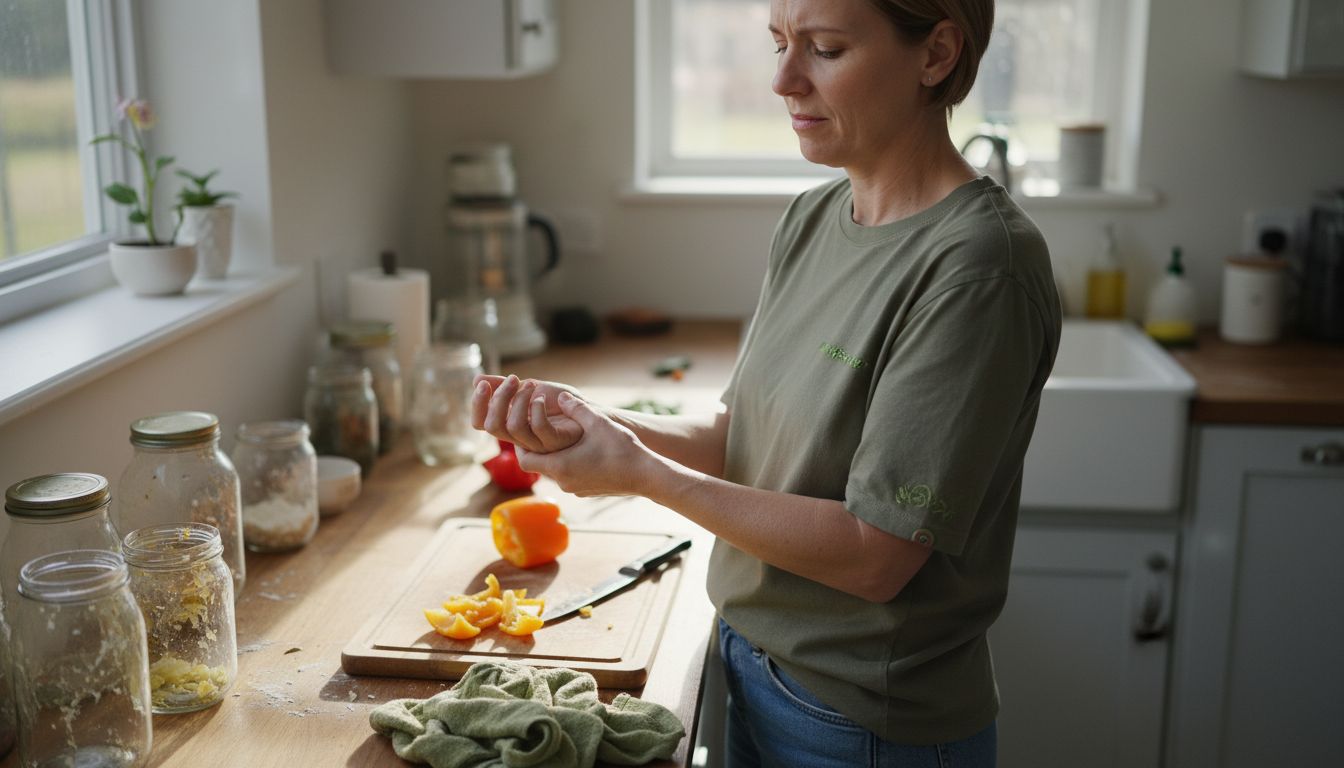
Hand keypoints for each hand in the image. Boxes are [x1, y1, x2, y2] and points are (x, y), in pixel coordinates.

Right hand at [472, 374, 583, 453]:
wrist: (588, 409)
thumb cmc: (560, 402)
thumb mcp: (530, 388)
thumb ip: (504, 386)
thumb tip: (477, 379)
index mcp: (509, 424)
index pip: (481, 423)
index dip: (477, 405)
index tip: (483, 384)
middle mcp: (519, 437)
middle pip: (493, 426)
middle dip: (499, 399)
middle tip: (512, 379)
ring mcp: (537, 443)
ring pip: (514, 427)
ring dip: (521, 400)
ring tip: (532, 384)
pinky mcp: (556, 443)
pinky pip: (539, 430)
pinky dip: (538, 409)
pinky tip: (543, 398)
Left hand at [515, 392, 658, 497]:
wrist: (647, 476)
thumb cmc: (622, 449)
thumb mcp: (598, 422)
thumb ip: (576, 408)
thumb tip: (562, 396)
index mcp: (560, 465)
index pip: (524, 459)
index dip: (519, 443)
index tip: (525, 428)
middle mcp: (564, 481)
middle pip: (537, 466)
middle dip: (535, 448)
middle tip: (537, 429)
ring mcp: (575, 489)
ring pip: (554, 471)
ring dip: (553, 455)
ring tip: (559, 437)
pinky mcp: (586, 491)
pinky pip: (569, 477)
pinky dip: (567, 464)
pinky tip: (580, 450)